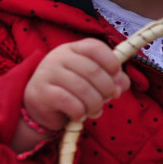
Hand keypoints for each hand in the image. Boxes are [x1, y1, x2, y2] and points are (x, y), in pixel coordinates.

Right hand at [13, 39, 129, 151]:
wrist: (41, 107)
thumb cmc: (71, 91)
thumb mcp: (93, 81)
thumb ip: (112, 80)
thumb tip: (121, 86)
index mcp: (73, 49)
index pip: (95, 47)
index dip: (111, 62)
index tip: (117, 75)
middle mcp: (58, 56)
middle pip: (92, 70)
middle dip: (106, 89)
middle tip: (107, 100)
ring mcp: (48, 72)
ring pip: (82, 88)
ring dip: (94, 104)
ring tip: (94, 111)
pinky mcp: (41, 92)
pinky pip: (68, 102)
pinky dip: (80, 112)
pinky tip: (79, 116)